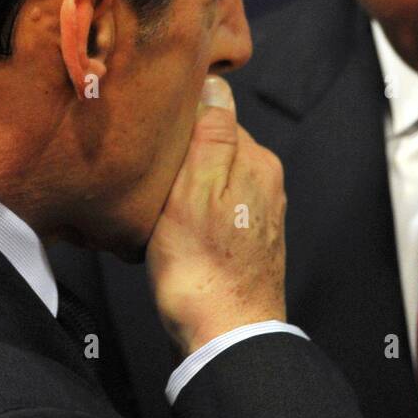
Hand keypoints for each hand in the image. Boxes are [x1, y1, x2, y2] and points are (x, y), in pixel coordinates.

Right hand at [145, 75, 287, 356]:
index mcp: (256, 160)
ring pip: (215, 176)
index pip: (214, 114)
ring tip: (160, 205)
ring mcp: (261, 210)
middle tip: (151, 175)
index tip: (153, 140)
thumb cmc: (201, 265)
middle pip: (216, 145)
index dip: (179, 124)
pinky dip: (196, 210)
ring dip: (188, 184)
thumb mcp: (193, 189)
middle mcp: (266, 180)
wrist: (225, 335)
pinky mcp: (250, 237)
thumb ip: (210, 134)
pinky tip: (178, 229)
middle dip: (185, 154)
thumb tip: (215, 82)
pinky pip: (218, 205)